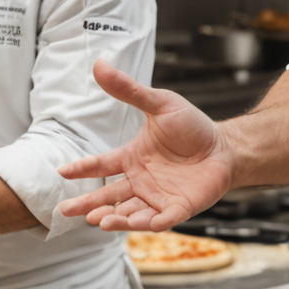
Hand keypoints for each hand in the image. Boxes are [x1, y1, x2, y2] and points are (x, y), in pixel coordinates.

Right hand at [56, 59, 234, 231]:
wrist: (226, 146)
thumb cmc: (193, 126)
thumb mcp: (160, 103)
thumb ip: (129, 90)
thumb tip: (99, 65)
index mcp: (133, 158)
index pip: (101, 165)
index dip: (82, 169)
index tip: (62, 172)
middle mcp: (141, 180)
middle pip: (108, 196)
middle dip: (87, 204)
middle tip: (66, 210)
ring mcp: (158, 196)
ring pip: (130, 211)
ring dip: (114, 217)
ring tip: (98, 219)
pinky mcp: (179, 208)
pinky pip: (161, 219)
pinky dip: (149, 223)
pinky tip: (135, 224)